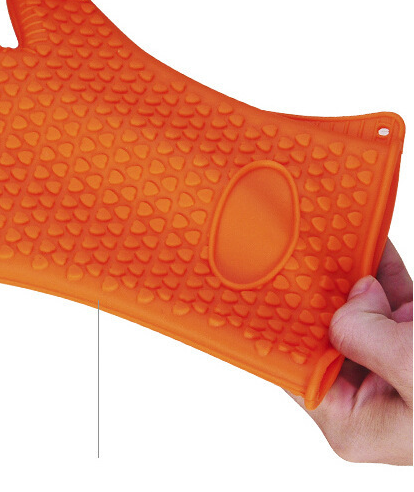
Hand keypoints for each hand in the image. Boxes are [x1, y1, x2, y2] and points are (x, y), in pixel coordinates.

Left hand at [289, 240, 412, 464]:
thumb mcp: (412, 370)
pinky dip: (385, 274)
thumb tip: (351, 298)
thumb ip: (361, 335)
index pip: (296, 370)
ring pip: (360, 315)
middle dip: (315, 294)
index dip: (279, 329)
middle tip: (289, 251)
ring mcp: (397, 368)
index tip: (260, 289)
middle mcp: (369, 396)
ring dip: (348, 277)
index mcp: (353, 422)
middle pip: (326, 336)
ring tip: (323, 238)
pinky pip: (394, 304)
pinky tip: (368, 243)